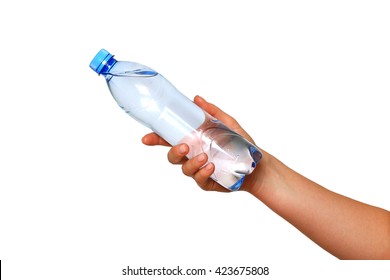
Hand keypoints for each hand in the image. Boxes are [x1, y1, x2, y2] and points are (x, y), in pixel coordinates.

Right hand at [142, 95, 261, 191]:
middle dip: (174, 151)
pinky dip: (203, 173)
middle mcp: (193, 155)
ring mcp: (199, 169)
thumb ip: (212, 112)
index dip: (156, 139)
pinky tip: (212, 166)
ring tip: (205, 157)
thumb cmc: (239, 143)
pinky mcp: (208, 182)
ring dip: (192, 163)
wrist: (255, 164)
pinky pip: (199, 180)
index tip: (146, 138)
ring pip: (184, 169)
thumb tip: (197, 98)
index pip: (170, 139)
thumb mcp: (227, 123)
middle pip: (172, 156)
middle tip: (184, 146)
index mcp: (194, 140)